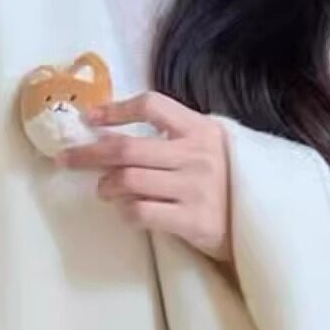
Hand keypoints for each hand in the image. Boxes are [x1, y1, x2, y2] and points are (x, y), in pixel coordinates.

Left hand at [61, 88, 233, 260]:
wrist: (263, 224)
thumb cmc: (226, 182)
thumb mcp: (209, 147)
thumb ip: (173, 135)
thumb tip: (108, 132)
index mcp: (202, 129)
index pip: (152, 106)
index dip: (116, 109)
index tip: (90, 118)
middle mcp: (199, 156)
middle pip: (127, 149)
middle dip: (88, 153)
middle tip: (66, 159)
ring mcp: (197, 189)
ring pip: (128, 181)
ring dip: (106, 185)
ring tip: (104, 190)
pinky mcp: (194, 221)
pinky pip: (141, 212)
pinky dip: (124, 211)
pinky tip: (126, 210)